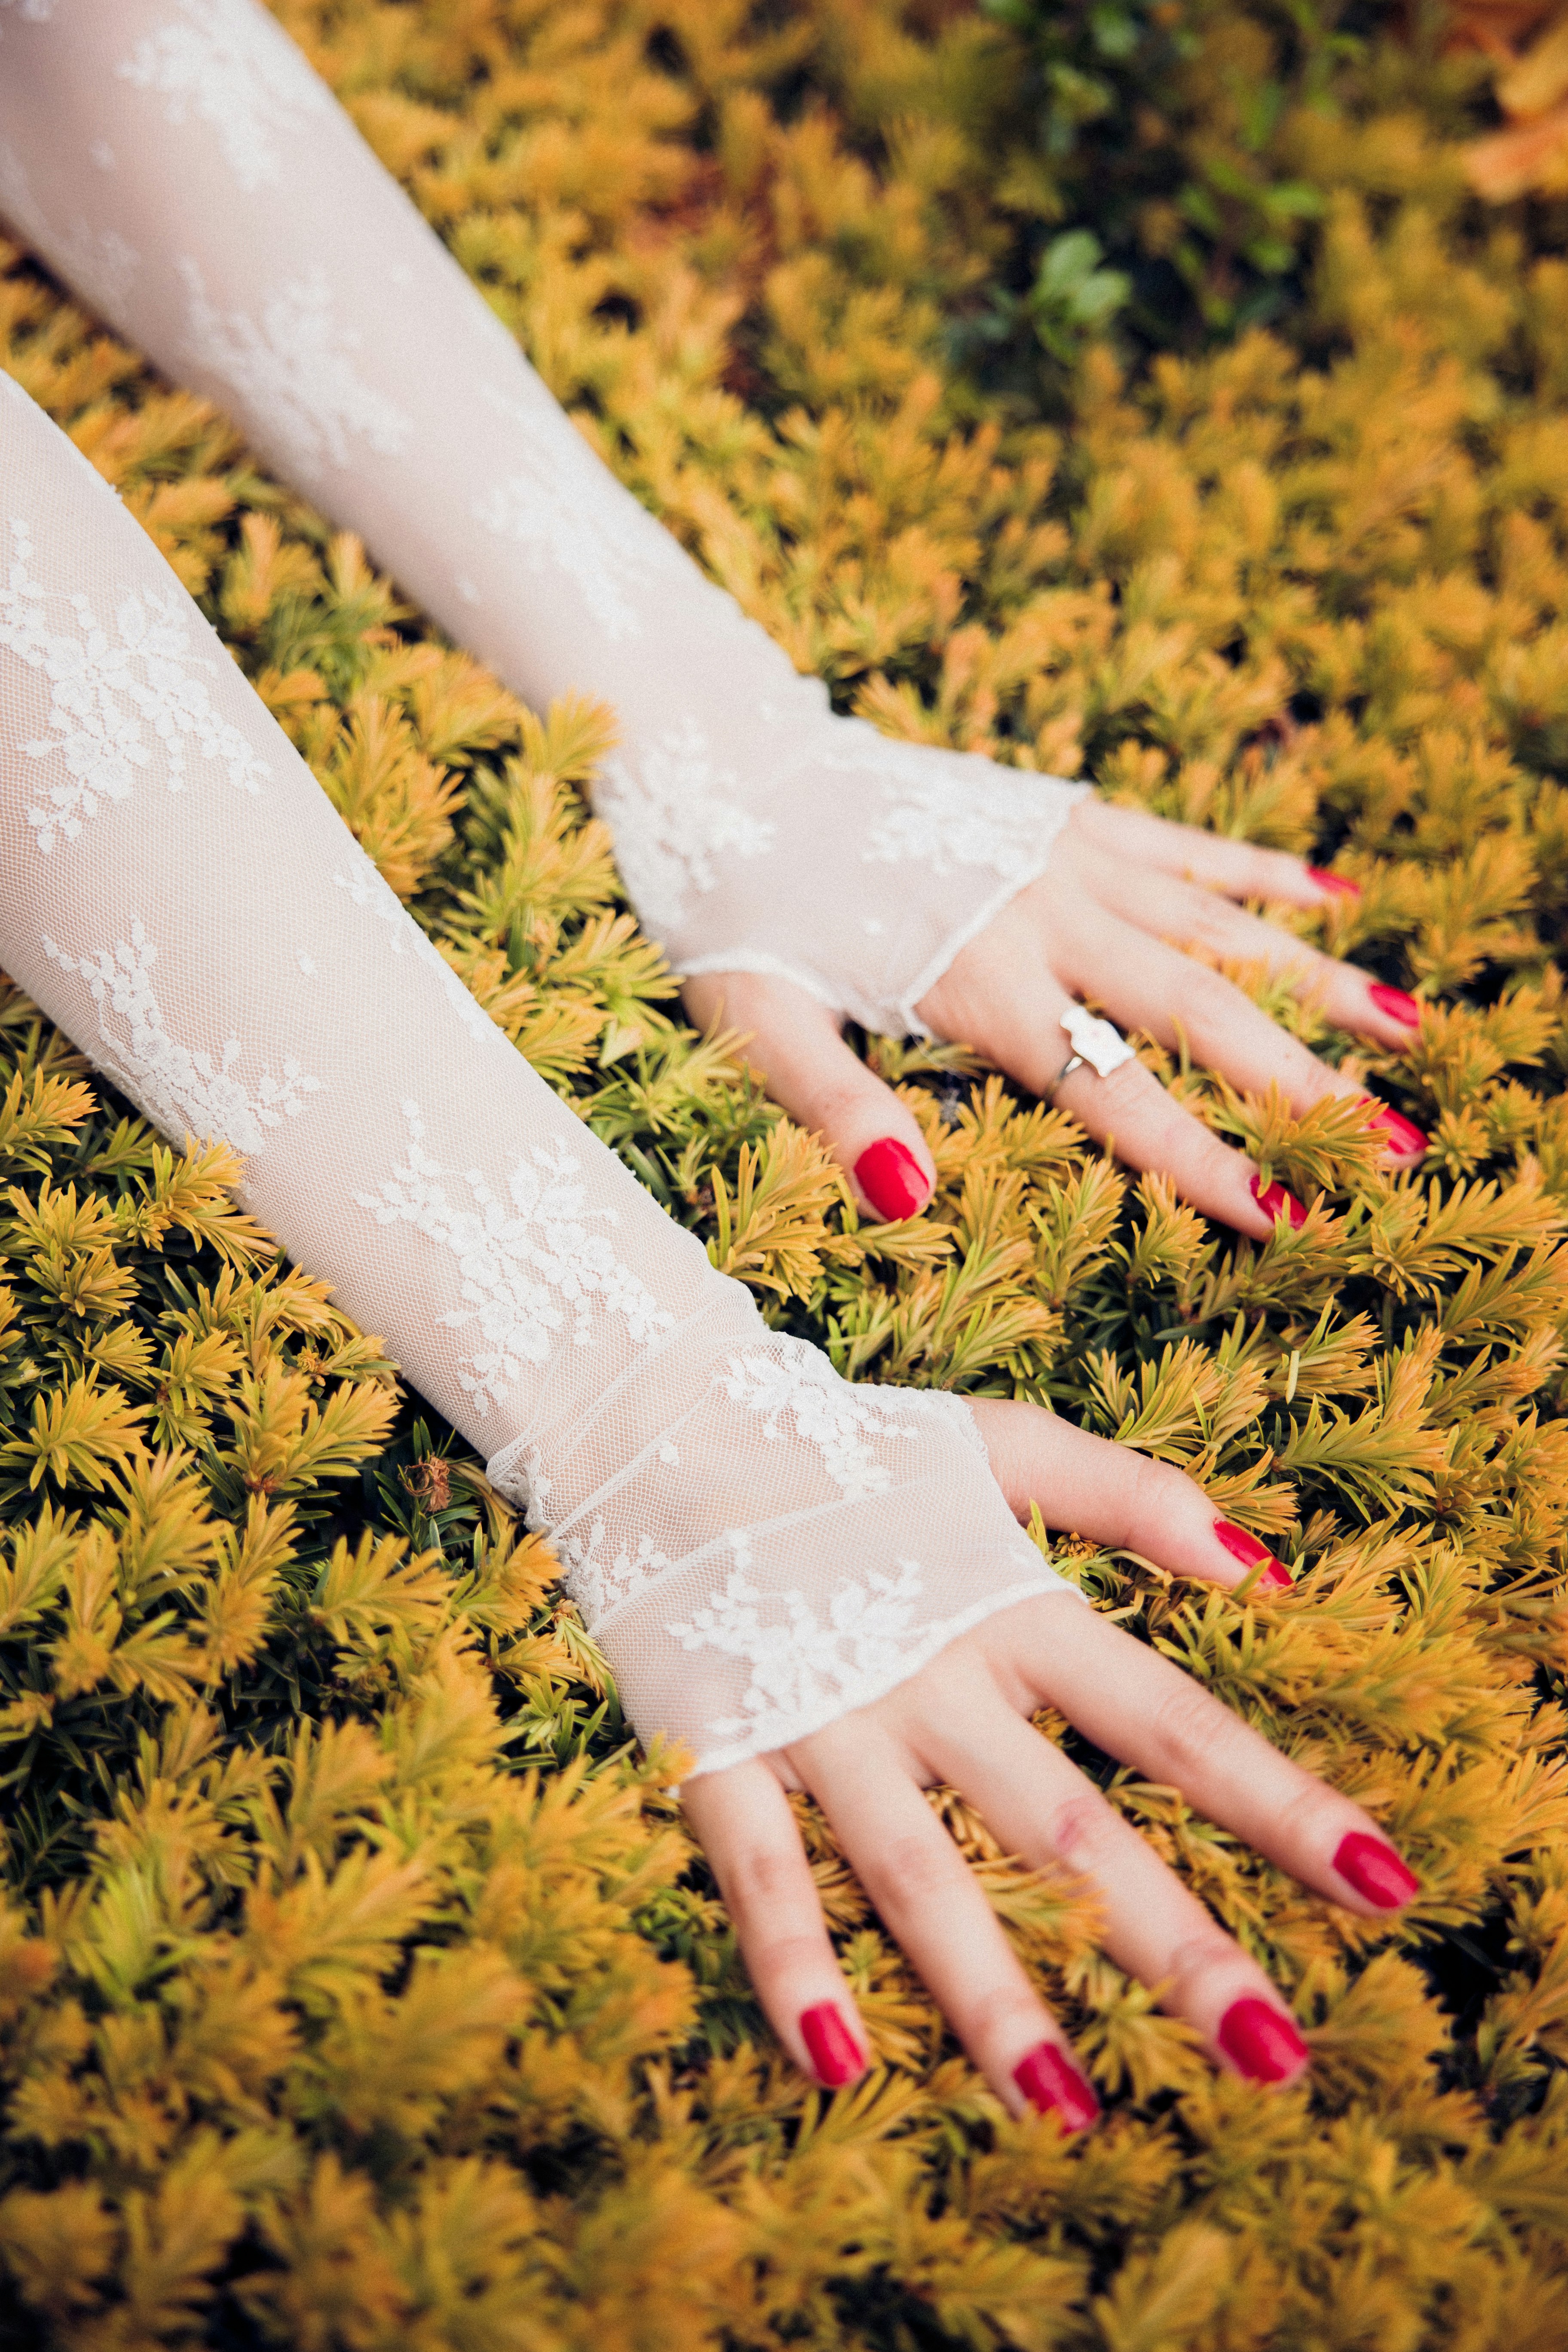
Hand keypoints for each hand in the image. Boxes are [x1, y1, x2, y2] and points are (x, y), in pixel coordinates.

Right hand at [681, 1396, 1420, 2121]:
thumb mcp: (1000, 1440)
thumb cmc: (851, 1444)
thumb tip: (1267, 1569)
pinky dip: (793, 1962)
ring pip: (917, 1872)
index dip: (1277, 1800)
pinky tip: (839, 2061)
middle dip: (1172, 1941)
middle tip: (1274, 2056)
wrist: (664, 1421)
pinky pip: (759, 1870)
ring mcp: (820, 1716)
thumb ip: (1132, 1493)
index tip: (1385, 1884)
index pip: (1166, 1719)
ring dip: (993, 1992)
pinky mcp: (717, 1745)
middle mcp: (928, 1674)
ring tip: (1068, 2110)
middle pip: (1064, 1824)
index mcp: (1005, 1604)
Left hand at [684, 796, 1425, 1240]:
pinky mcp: (1062, 811)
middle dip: (1303, 1082)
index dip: (1202, 1159)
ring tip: (1407, 1028)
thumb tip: (909, 1199)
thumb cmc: (734, 909)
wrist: (727, 762)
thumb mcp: (754, 1025)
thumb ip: (836, 1109)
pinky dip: (1257, 873)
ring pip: (1218, 927)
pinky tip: (1331, 897)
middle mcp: (1044, 918)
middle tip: (1398, 1146)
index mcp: (978, 987)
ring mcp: (1064, 855)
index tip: (1285, 1213)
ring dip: (1316, 980)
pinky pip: (1183, 844)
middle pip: (1199, 1013)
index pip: (1114, 1093)